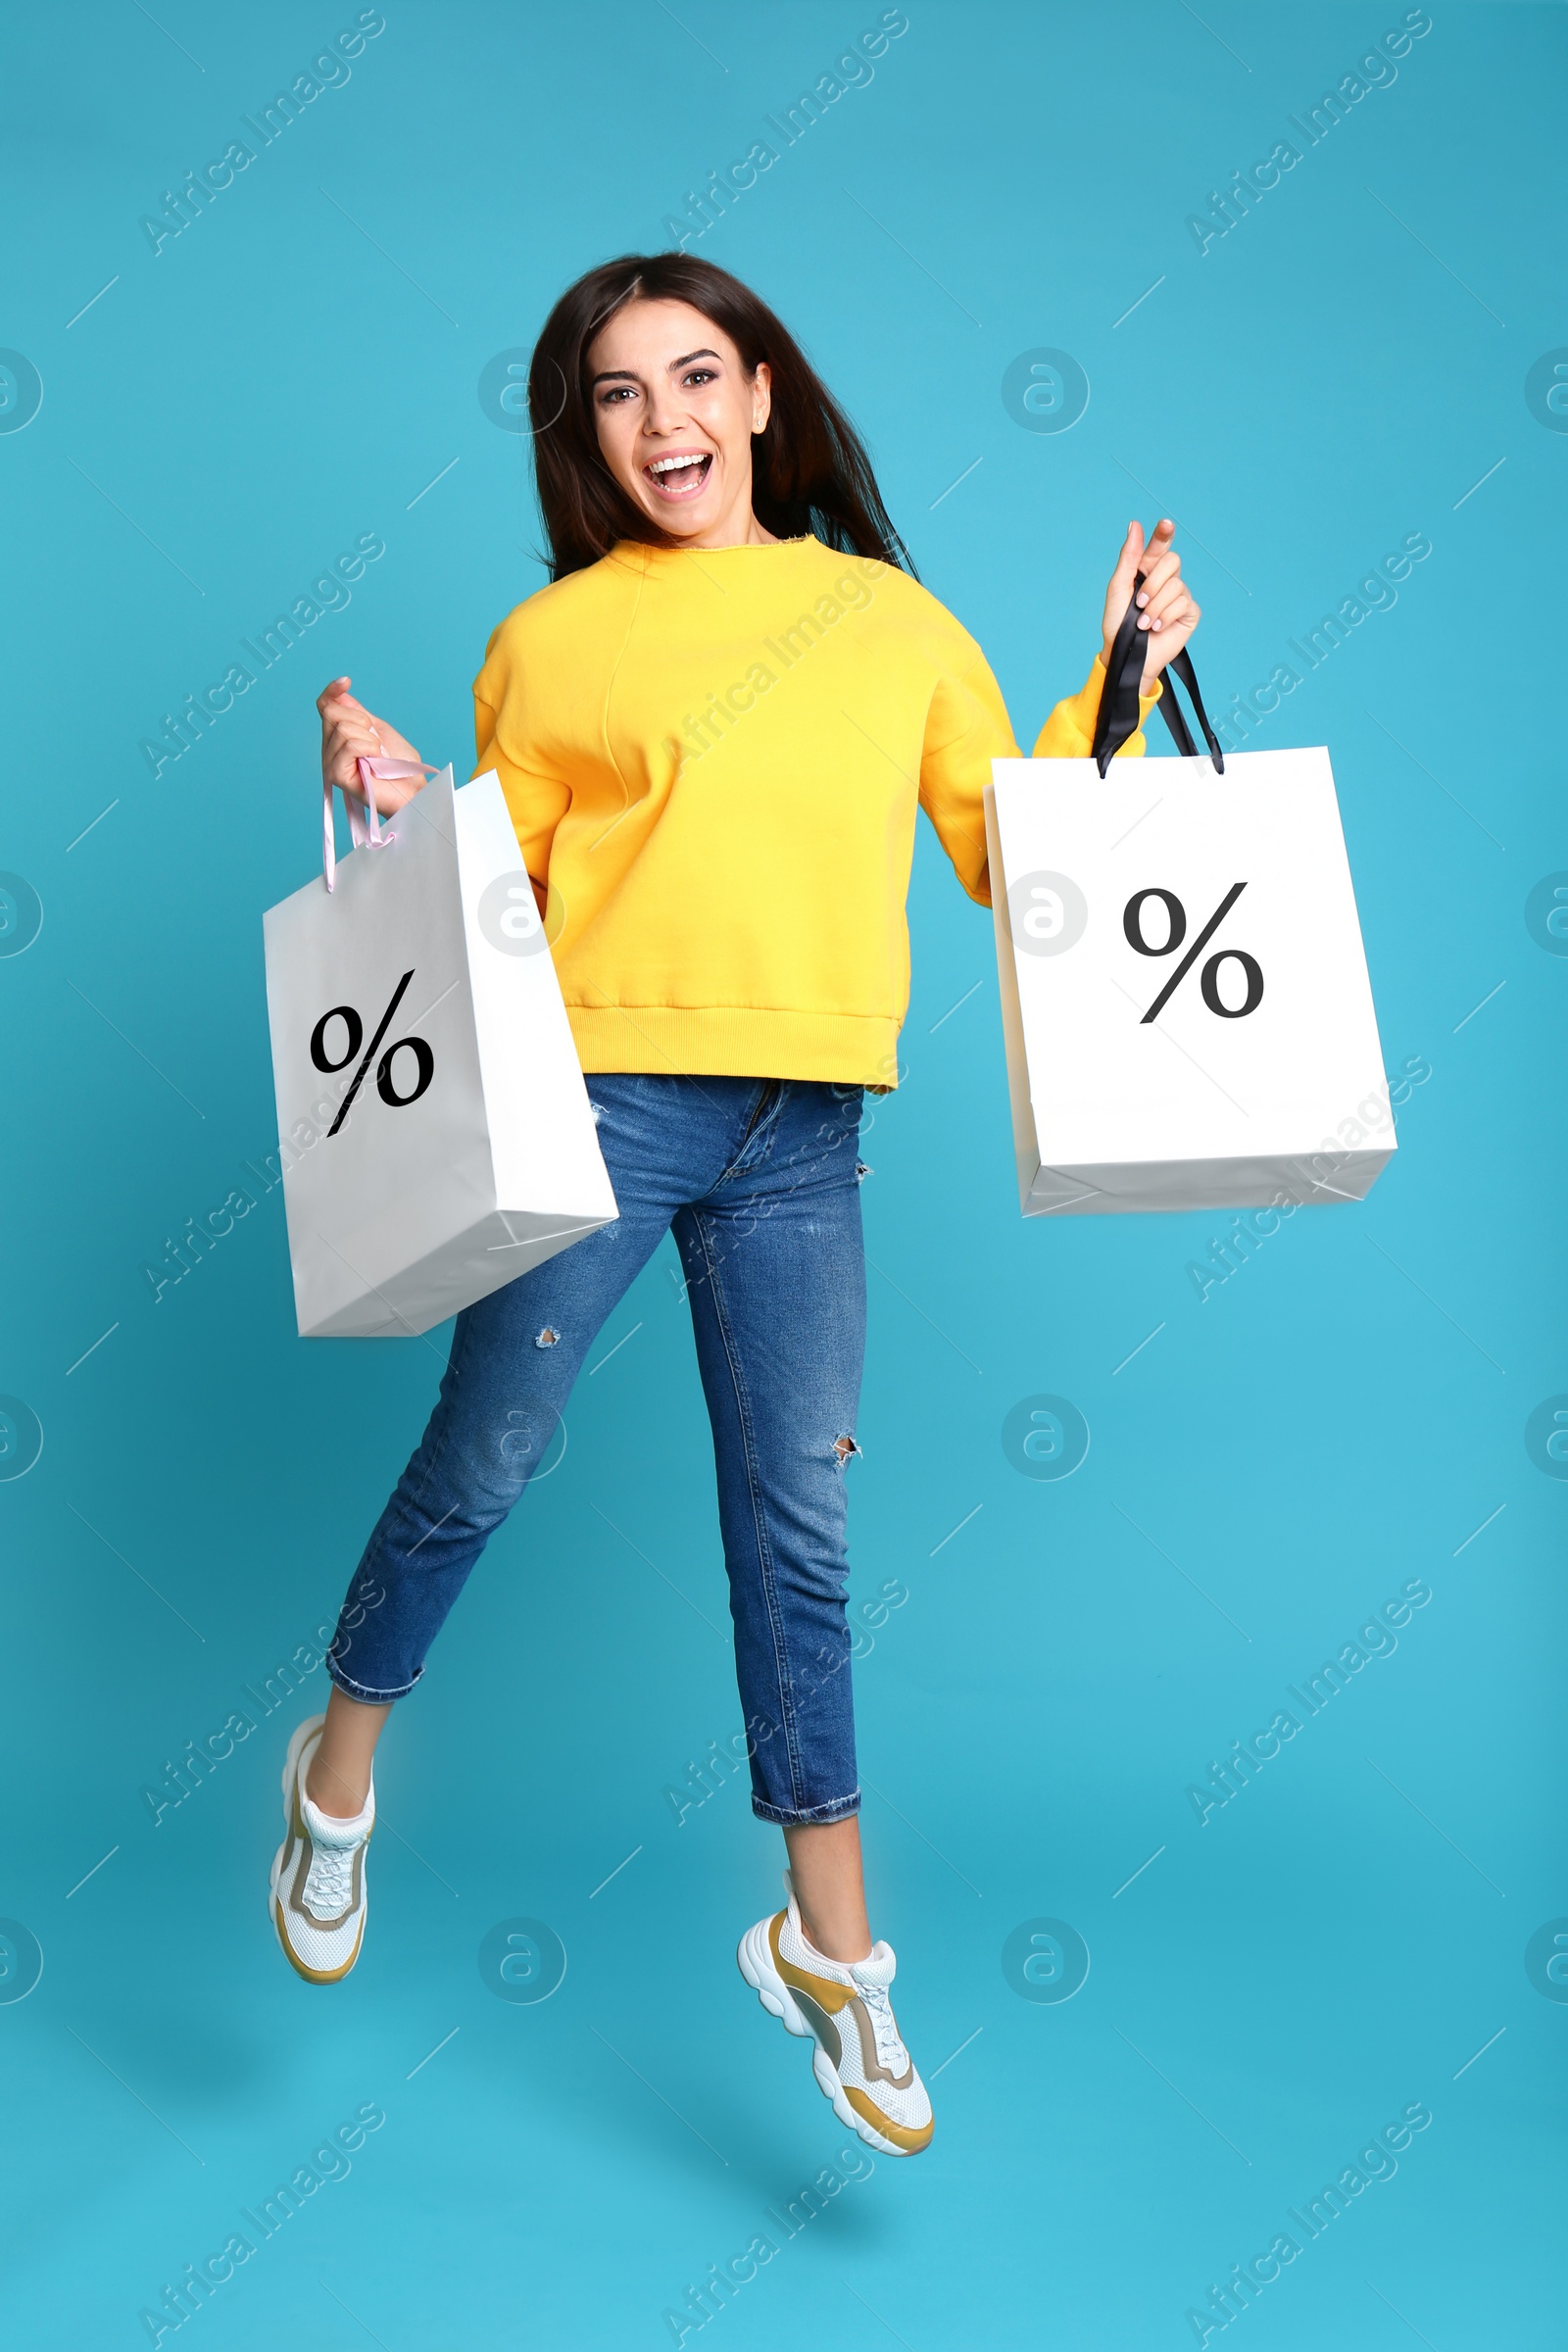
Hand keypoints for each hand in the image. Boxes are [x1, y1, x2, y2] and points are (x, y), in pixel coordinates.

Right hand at [317, 677, 427, 814]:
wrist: (411, 790)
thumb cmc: (399, 765)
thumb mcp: (379, 730)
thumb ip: (358, 713)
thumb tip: (341, 694)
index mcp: (338, 735)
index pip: (325, 706)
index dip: (332, 690)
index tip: (346, 681)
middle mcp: (330, 748)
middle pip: (332, 712)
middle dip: (360, 719)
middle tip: (376, 741)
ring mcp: (330, 762)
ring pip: (343, 729)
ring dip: (370, 739)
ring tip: (378, 756)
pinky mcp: (336, 774)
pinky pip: (349, 745)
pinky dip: (369, 749)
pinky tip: (375, 762)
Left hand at [1100, 518, 1200, 689]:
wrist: (1126, 654)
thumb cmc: (1118, 623)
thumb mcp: (1118, 587)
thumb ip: (1129, 557)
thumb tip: (1135, 525)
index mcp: (1148, 569)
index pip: (1160, 545)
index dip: (1164, 533)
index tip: (1165, 524)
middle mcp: (1166, 580)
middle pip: (1172, 561)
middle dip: (1153, 583)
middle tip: (1139, 602)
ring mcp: (1180, 596)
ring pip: (1176, 585)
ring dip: (1155, 606)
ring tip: (1144, 623)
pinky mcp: (1189, 613)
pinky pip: (1183, 603)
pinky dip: (1166, 616)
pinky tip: (1157, 628)